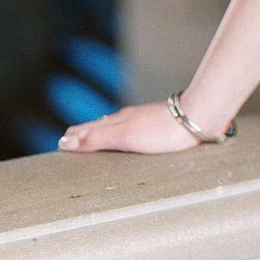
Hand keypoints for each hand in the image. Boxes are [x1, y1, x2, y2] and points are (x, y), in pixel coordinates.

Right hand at [57, 100, 203, 153]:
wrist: (197, 117)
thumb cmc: (162, 131)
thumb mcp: (125, 137)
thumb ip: (96, 139)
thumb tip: (65, 140)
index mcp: (119, 122)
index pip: (89, 129)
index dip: (75, 137)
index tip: (61, 142)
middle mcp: (129, 118)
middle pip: (101, 126)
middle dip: (85, 133)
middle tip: (70, 139)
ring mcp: (143, 119)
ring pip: (116, 125)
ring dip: (102, 131)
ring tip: (94, 135)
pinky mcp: (158, 123)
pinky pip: (132, 127)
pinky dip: (120, 131)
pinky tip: (129, 134)